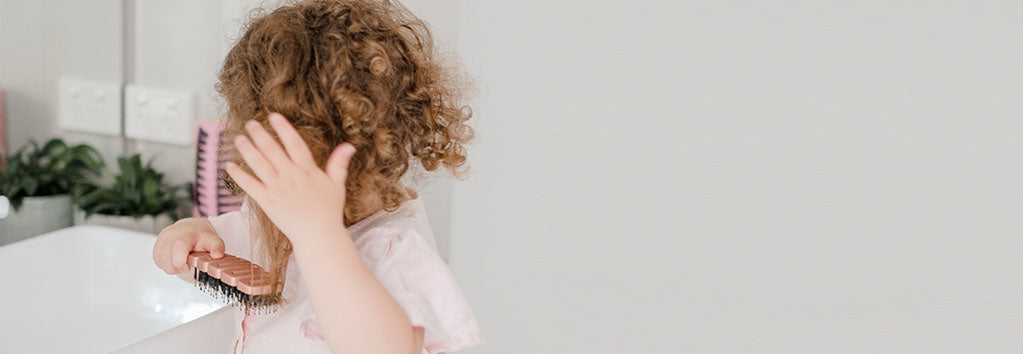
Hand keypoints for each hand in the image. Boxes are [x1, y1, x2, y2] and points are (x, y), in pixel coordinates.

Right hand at [153, 217, 224, 273]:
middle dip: (176, 267)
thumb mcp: (214, 241)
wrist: (193, 228)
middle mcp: (174, 233)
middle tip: (186, 267)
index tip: (187, 268)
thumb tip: (217, 254)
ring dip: (170, 267)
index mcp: (188, 234)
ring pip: (160, 259)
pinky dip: (164, 263)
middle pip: (167, 256)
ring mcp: (164, 237)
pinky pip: (156, 258)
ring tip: (181, 263)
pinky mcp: (157, 242)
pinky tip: (173, 261)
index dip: (180, 262)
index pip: (179, 246)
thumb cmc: (203, 238)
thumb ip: (217, 247)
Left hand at [224, 113, 355, 245]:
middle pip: (273, 151)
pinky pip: (250, 186)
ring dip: (247, 150)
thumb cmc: (329, 211)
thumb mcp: (337, 185)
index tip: (274, 116)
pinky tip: (230, 165)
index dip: (284, 129)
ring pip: (259, 165)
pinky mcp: (268, 202)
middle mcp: (291, 177)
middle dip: (260, 135)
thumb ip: (339, 164)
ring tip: (238, 138)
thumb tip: (349, 146)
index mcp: (308, 171)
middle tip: (250, 123)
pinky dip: (239, 175)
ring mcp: (278, 189)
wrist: (318, 235)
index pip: (295, 144)